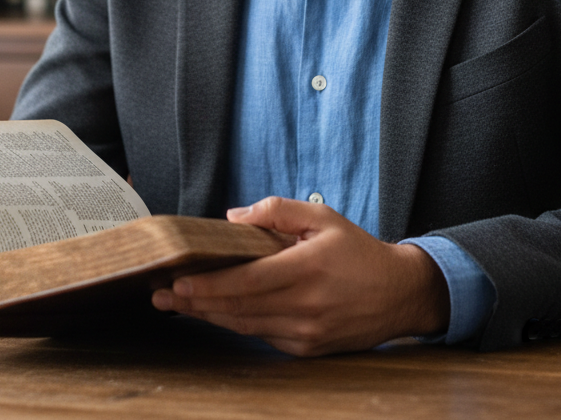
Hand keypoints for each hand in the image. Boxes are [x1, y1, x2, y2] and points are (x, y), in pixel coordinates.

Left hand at [151, 197, 448, 355]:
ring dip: (209, 316)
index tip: (178, 281)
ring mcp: (307, 333)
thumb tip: (233, 218)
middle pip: (239, 309)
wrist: (399, 294)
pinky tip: (215, 313)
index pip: (247, 282)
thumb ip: (277, 211)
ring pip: (246, 326)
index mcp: (307, 269)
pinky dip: (237, 324)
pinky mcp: (308, 349)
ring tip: (176, 305)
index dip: (209, 286)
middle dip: (196, 302)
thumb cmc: (357, 250)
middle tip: (161, 295)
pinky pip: (263, 336)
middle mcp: (306, 306)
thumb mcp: (321, 217)